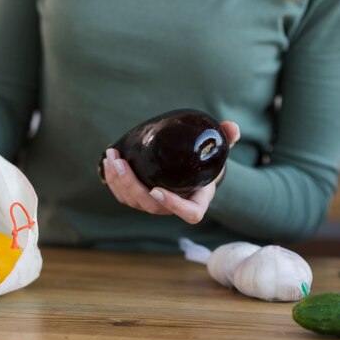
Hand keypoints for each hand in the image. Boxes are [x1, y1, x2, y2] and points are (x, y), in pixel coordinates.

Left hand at [102, 121, 239, 223]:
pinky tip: (107, 162)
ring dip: (117, 180)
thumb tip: (231, 127)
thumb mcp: (218, 152)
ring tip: (111, 156)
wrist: (190, 170)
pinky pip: (123, 196)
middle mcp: (173, 207)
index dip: (172, 205)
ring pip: (132, 201)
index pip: (188, 213)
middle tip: (120, 162)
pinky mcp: (139, 200)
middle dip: (131, 184)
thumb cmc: (205, 163)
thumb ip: (226, 140)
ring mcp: (154, 205)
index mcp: (196, 201)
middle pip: (149, 204)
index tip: (157, 190)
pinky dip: (112, 181)